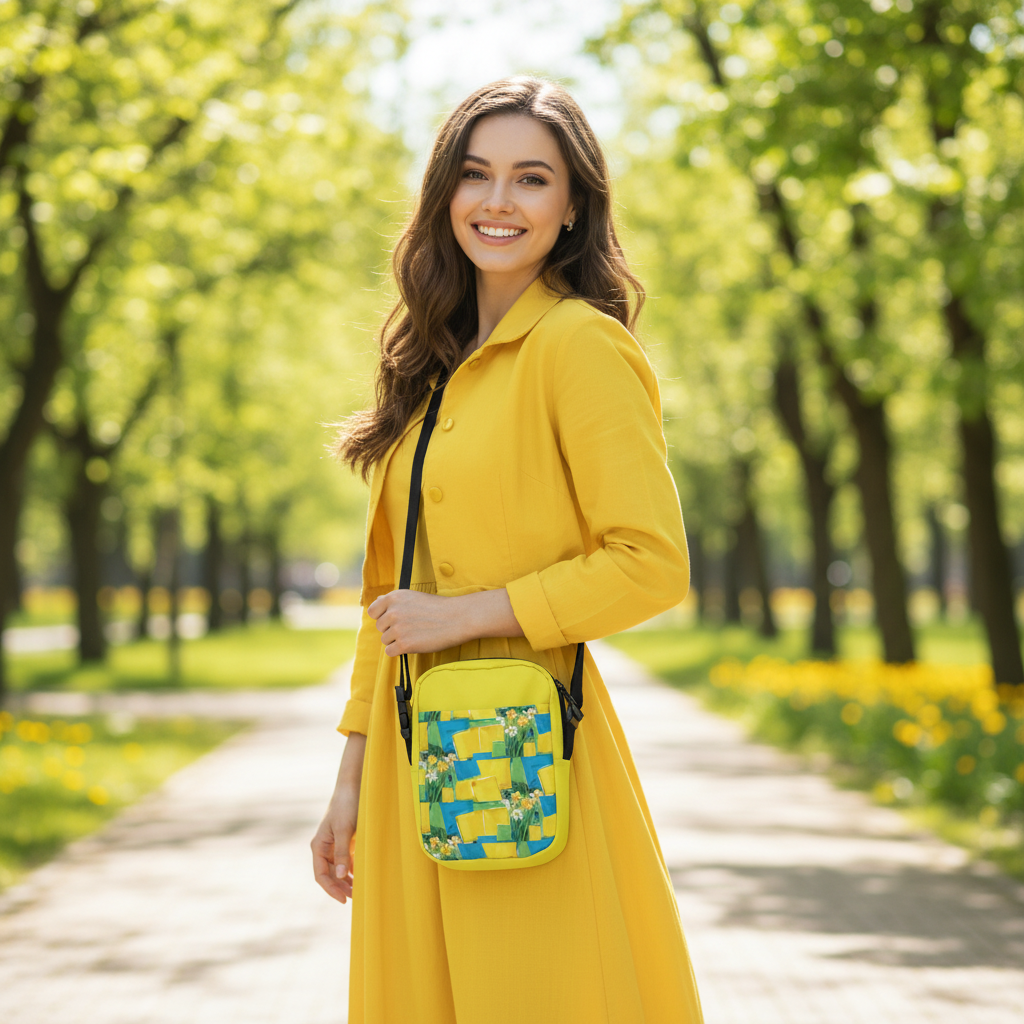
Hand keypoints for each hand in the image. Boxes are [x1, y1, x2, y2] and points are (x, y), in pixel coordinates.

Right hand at [311, 783, 358, 902]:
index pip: (321, 875)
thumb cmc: (346, 806)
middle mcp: (324, 848)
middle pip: (330, 874)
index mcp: (319, 846)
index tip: (343, 899)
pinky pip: (346, 860)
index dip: (331, 889)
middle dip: (340, 887)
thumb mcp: (345, 830)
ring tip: (359, 891)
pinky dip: (353, 869)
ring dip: (347, 880)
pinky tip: (361, 876)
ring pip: (338, 869)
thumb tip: (341, 876)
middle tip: (355, 898)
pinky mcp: (345, 840)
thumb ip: (342, 853)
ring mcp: (334, 845)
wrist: (352, 786)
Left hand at [368, 588, 523, 656]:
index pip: (373, 612)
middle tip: (411, 627)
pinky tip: (413, 644)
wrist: (457, 618)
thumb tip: (377, 601)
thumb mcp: (413, 596)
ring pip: (385, 640)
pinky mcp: (404, 644)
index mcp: (394, 597)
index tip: (394, 620)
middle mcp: (393, 611)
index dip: (382, 617)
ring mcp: (398, 628)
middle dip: (392, 630)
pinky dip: (399, 651)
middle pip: (380, 628)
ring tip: (416, 634)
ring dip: (397, 640)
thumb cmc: (437, 608)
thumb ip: (394, 600)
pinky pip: (390, 652)